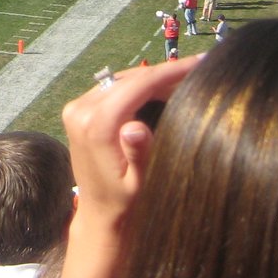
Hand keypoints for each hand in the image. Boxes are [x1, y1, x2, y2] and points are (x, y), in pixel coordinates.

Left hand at [52, 57, 200, 277]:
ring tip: (184, 77)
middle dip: (164, 72)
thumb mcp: (137, 184)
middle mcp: (81, 108)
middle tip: (198, 67)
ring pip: (122, 80)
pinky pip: (112, 87)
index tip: (200, 62)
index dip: (170, 72)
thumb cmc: (125, 204)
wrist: (99, 215)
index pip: (138, 85)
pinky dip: (137, 86)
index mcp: (96, 123)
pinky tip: (160, 88)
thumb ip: (139, 154)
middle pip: (130, 78)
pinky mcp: (78, 108)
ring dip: (151, 78)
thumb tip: (135, 127)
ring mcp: (77, 106)